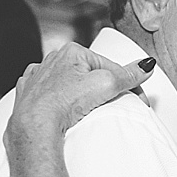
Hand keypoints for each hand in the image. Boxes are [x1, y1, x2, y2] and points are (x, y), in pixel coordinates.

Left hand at [5, 43, 153, 148]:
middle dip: (105, 87)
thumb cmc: (63, 102)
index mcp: (73, 51)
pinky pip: (52, 93)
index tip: (137, 99)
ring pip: (71, 83)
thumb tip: (146, 65)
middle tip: (114, 105)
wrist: (34, 124)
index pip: (111, 66)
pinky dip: (61, 100)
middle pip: (91, 73)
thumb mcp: (107, 84)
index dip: (128, 83)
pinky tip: (67, 109)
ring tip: (90, 109)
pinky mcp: (31, 93)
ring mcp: (40, 76)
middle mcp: (53, 60)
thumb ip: (129, 74)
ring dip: (83, 93)